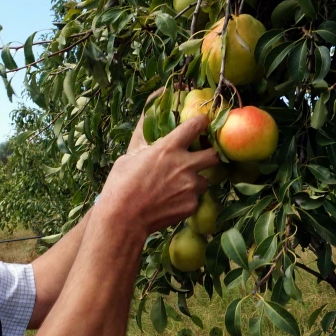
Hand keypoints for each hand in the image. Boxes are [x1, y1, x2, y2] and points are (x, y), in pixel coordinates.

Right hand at [98, 113, 218, 235]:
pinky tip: (172, 201)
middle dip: (210, 154)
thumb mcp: (129, 156)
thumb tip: (146, 117)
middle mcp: (185, 165)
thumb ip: (144, 138)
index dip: (201, 122)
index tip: (201, 123)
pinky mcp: (192, 205)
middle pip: (214, 154)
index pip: (196, 125)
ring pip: (205, 180)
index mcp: (169, 148)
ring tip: (179, 186)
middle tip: (200, 158)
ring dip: (196, 180)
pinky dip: (187, 199)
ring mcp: (191, 186)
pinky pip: (196, 198)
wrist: (123, 218)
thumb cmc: (121, 185)